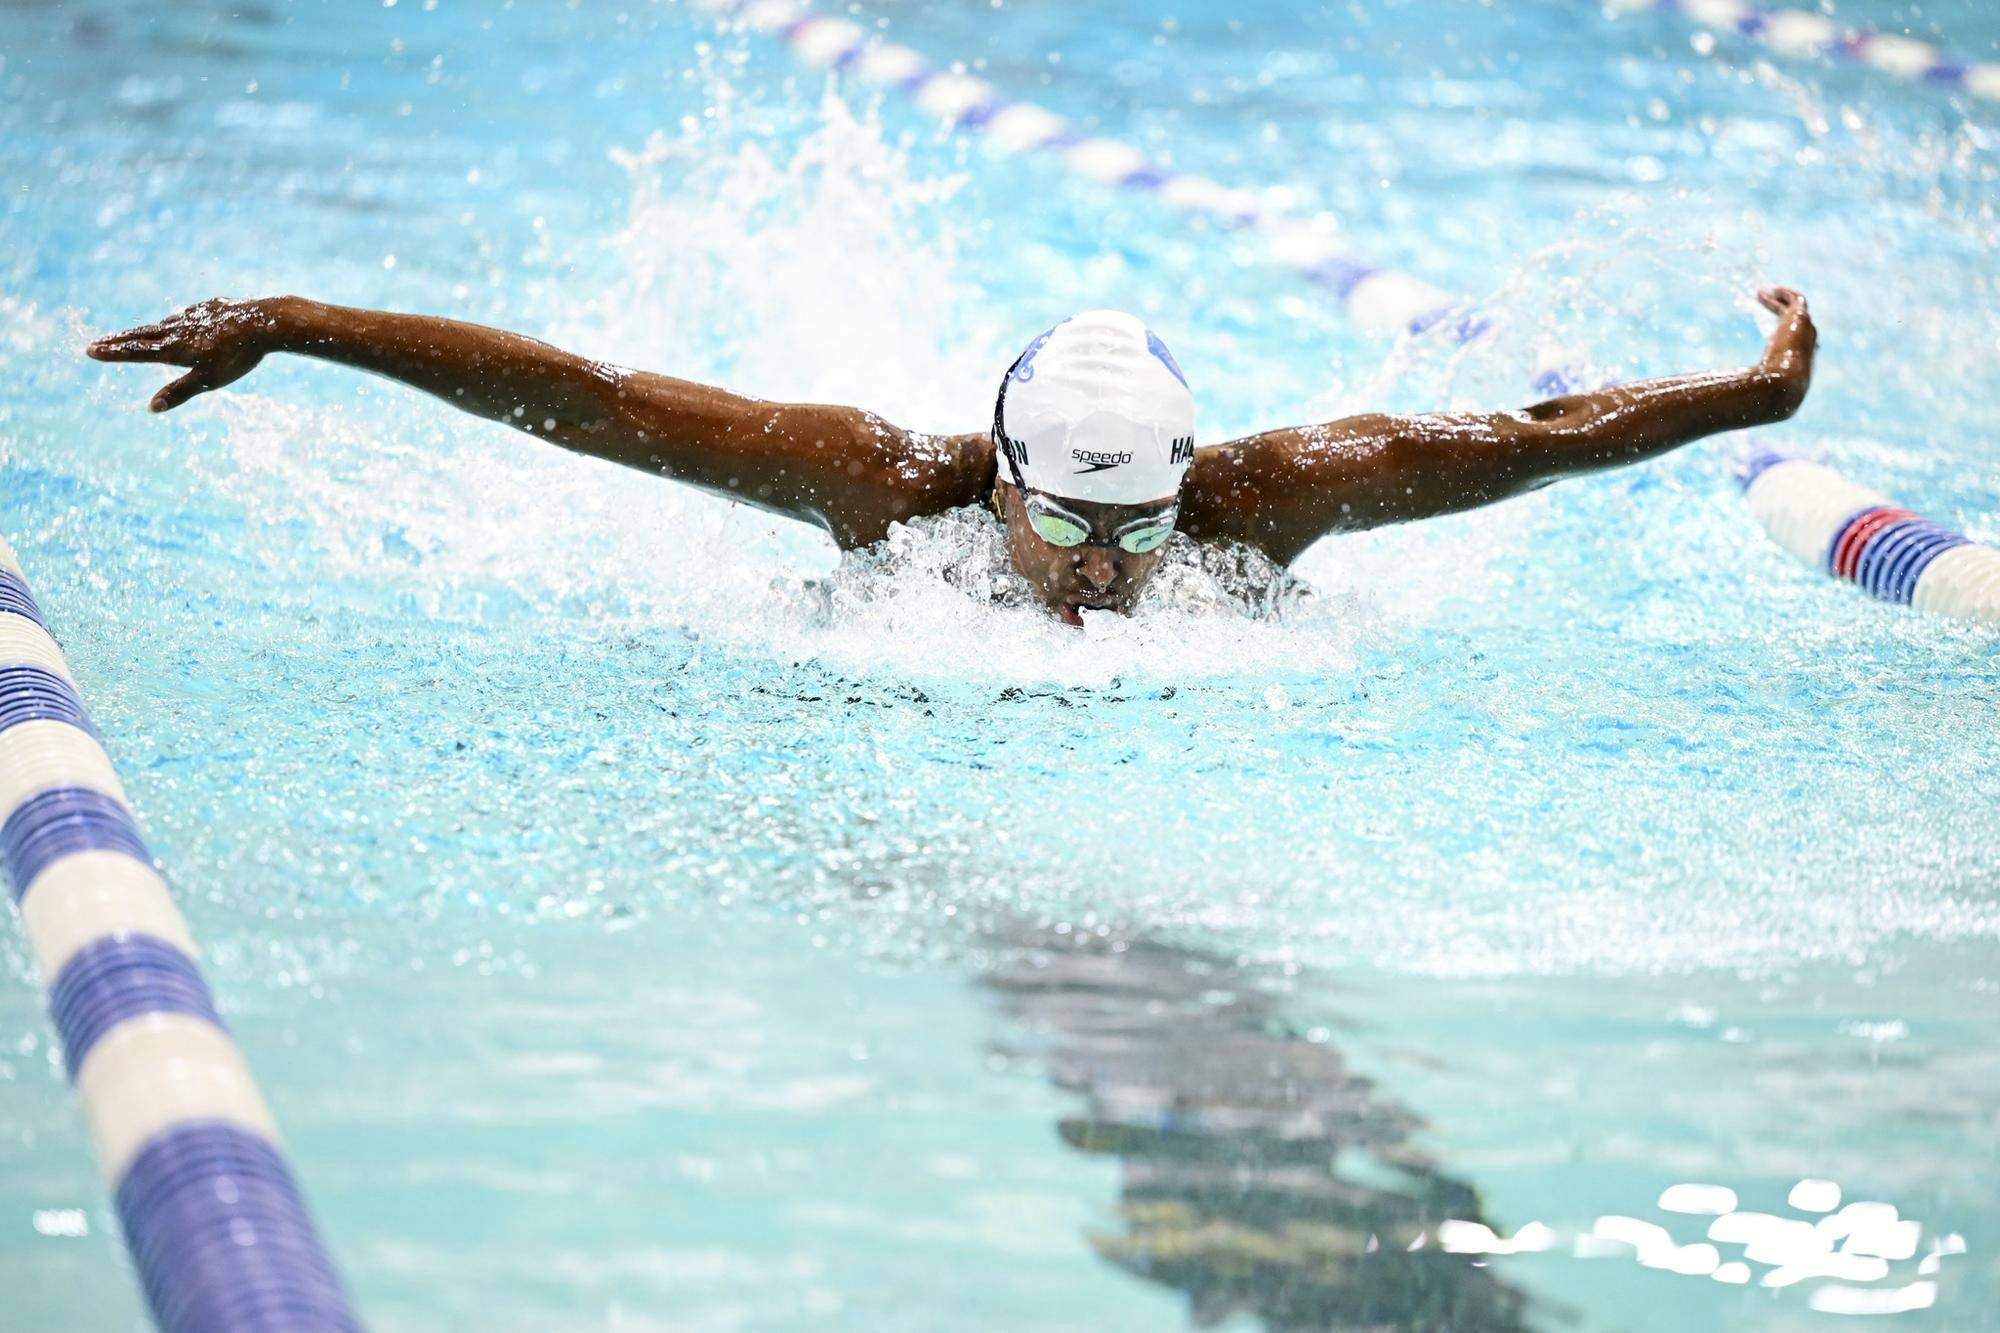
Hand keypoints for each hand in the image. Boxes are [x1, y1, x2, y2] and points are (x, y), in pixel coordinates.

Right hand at [86, 297, 289, 411]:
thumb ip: (179, 392)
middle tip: (97, 343)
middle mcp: (178, 328)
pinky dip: (176, 321)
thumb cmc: (238, 357)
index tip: (90, 350)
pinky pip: (187, 316)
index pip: (136, 352)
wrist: (265, 323)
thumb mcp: (208, 380)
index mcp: (174, 348)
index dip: (113, 353)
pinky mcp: (210, 307)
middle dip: (119, 341)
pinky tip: (179, 321)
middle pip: (142, 334)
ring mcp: (193, 315)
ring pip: (165, 324)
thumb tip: (151, 408)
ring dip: (147, 330)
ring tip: (135, 336)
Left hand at [1755, 286, 1814, 385]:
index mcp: (1803, 362)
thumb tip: (1727, 402)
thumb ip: (1749, 391)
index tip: (1775, 330)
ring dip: (1782, 300)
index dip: (1788, 334)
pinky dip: (1786, 294)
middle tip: (1767, 304)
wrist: (1785, 384)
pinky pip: (1797, 300)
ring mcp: (1807, 331)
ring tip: (1763, 294)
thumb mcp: (1758, 392)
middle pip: (1799, 322)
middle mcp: (1809, 345)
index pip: (1800, 344)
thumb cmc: (1771, 391)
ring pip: (1798, 308)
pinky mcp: (1801, 319)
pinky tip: (1771, 291)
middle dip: (1784, 312)